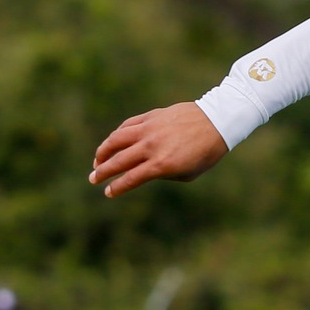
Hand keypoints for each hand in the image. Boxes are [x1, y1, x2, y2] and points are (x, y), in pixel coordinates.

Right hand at [89, 102, 228, 198]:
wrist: (216, 122)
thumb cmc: (206, 153)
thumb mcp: (187, 173)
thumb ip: (163, 173)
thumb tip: (144, 170)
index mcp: (162, 165)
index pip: (131, 179)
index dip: (117, 187)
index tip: (108, 192)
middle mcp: (151, 147)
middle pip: (118, 161)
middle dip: (102, 172)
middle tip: (93, 179)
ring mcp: (149, 129)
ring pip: (116, 140)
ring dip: (103, 151)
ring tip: (97, 160)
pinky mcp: (151, 116)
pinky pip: (127, 126)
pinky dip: (117, 135)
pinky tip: (113, 142)